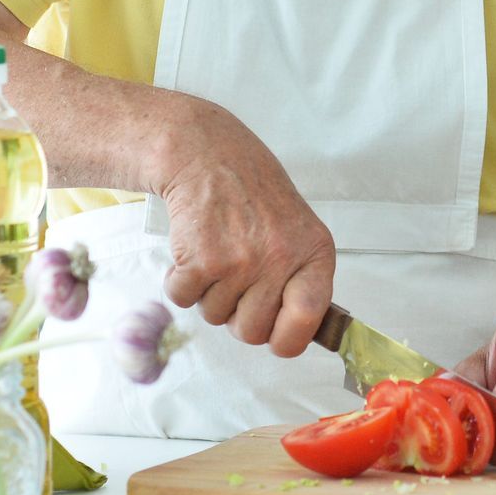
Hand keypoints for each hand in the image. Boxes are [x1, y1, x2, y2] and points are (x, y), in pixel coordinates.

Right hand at [155, 99, 335, 357]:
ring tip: (219, 252)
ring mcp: (241, 262)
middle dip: (238, 315)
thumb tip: (299, 333)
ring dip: (210, 293)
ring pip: (215, 317)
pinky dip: (181, 282)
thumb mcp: (298, 231)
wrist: (208, 156)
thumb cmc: (254, 196)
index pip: (308, 320)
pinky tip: (194, 250)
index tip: (276, 336)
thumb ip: (301, 279)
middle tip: (237, 279)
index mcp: (314, 254)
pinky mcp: (200, 261)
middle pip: (253, 332)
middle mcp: (281, 259)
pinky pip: (184, 300)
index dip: (287, 338)